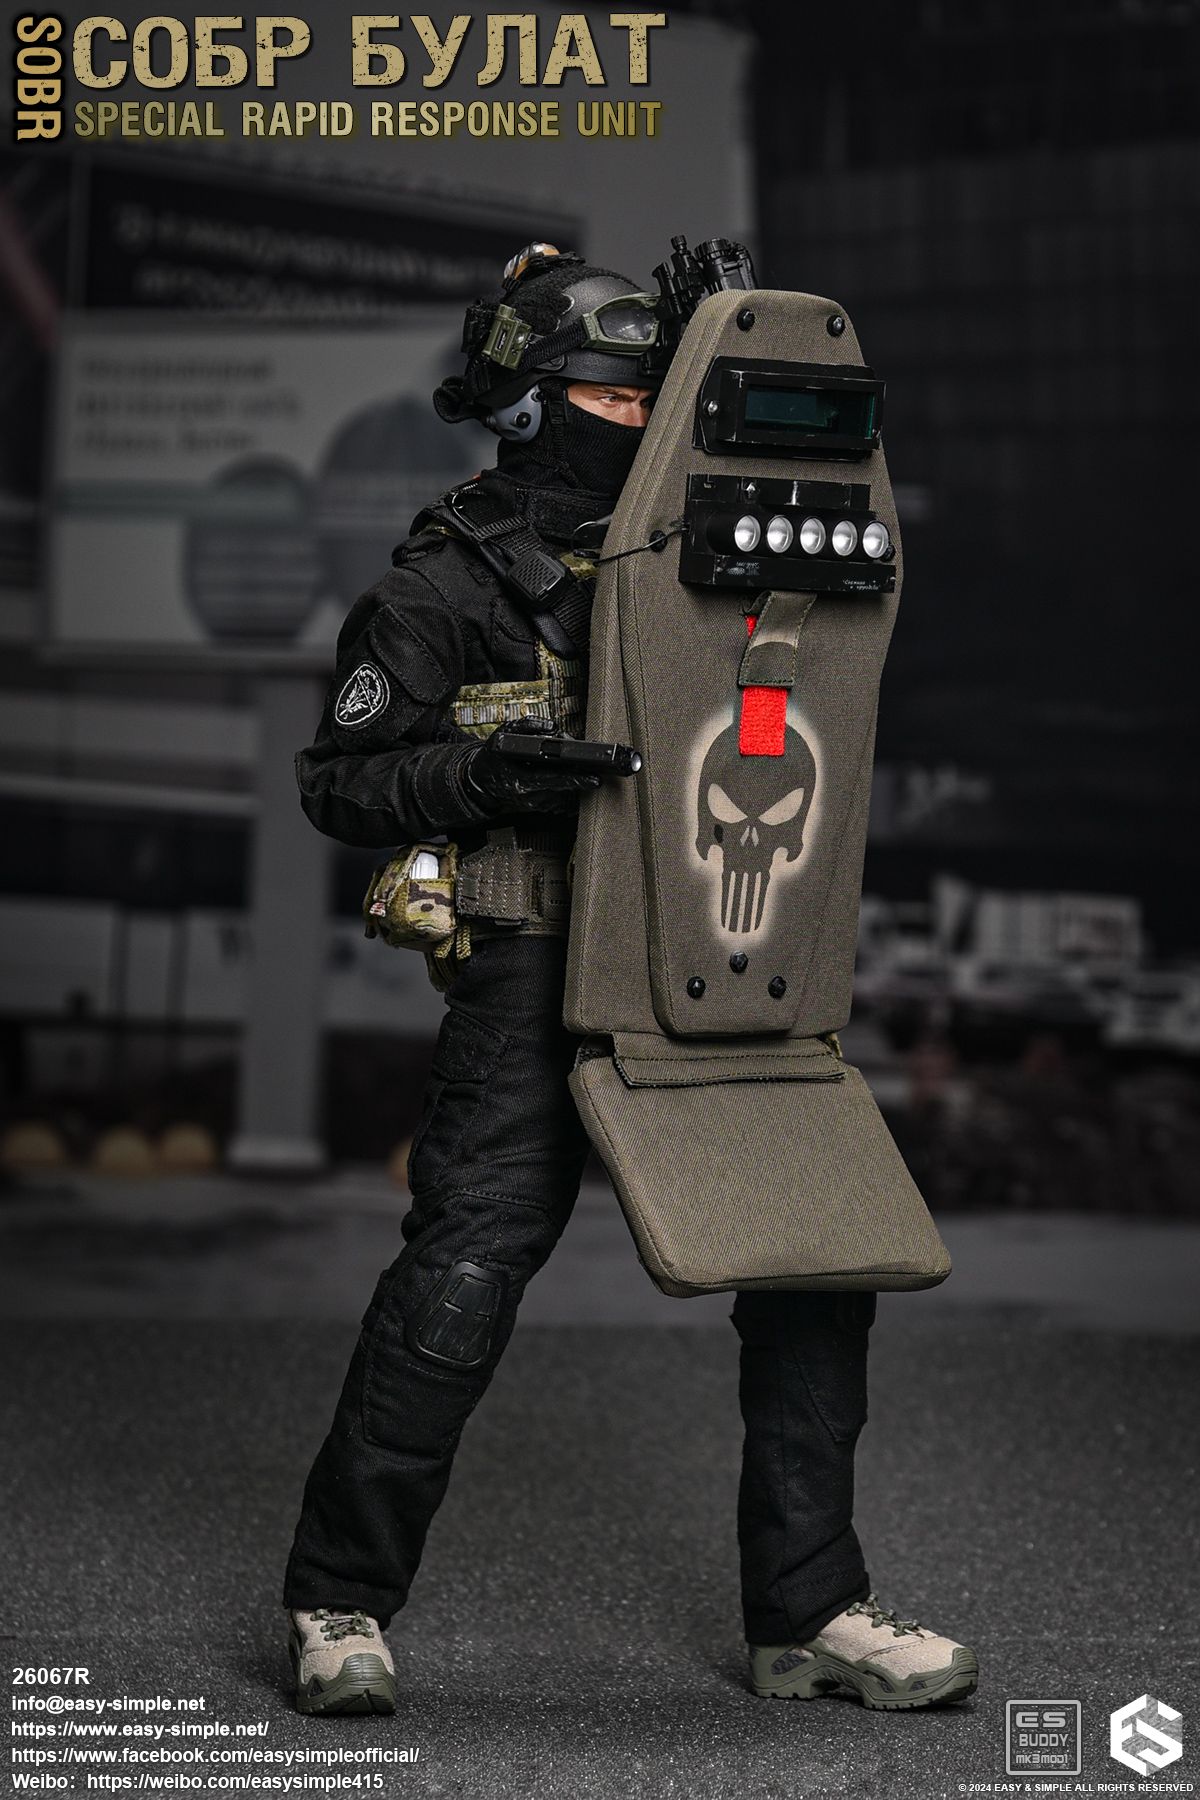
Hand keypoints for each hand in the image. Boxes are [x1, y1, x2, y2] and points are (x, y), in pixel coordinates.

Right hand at [463, 718, 600, 814]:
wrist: (481, 783)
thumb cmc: (494, 757)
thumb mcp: (504, 734)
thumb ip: (528, 727)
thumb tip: (553, 727)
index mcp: (521, 780)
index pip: (553, 780)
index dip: (575, 780)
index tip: (595, 778)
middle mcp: (530, 797)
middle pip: (566, 790)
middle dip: (584, 780)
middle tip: (599, 772)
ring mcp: (537, 805)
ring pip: (568, 796)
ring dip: (579, 784)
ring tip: (583, 770)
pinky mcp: (542, 808)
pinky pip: (564, 800)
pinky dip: (572, 790)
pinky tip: (575, 780)